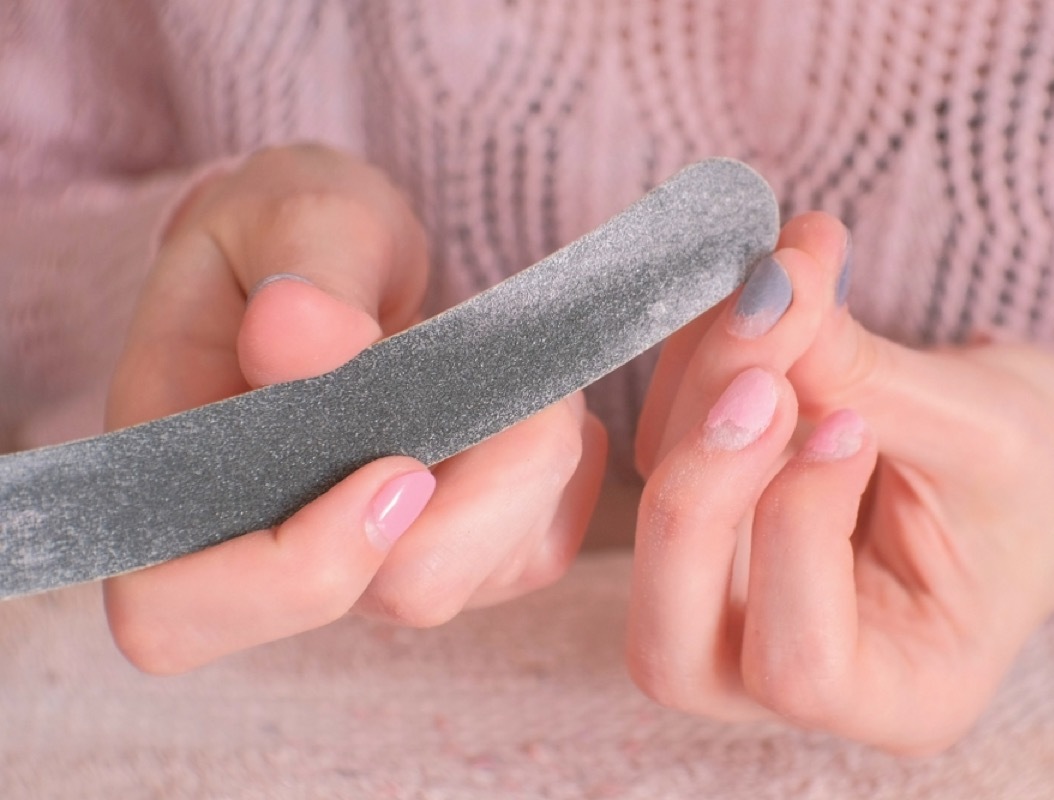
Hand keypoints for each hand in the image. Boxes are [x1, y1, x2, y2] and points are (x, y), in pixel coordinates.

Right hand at [105, 143, 606, 673]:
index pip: (182, 610)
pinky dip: (556, 474)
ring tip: (506, 362)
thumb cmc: (291, 237)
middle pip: (388, 597)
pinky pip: (533, 553)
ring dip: (527, 460)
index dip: (298, 569)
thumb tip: (299, 336)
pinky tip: (527, 402)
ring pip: (481, 574)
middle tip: (494, 369)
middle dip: (478, 484)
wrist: (341, 260)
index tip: (400, 466)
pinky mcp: (457, 558)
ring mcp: (370, 566)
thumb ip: (298, 269)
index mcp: (178, 480)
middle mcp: (268, 552)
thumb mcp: (284, 213)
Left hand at [627, 212, 1053, 753]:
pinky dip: (681, 379)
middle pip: (673, 640)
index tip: (847, 422)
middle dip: (700, 488)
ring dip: (693, 398)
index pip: (800, 668)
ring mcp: (740, 603)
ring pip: (656, 535)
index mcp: (897, 695)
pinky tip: (745, 301)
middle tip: (759, 361)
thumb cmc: (1044, 470)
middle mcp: (796, 671)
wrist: (1043, 452)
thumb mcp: (987, 433)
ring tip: (773, 290)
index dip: (796, 534)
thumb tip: (767, 293)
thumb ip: (869, 380)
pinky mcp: (716, 526)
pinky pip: (664, 458)